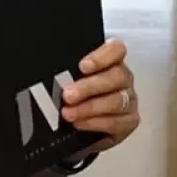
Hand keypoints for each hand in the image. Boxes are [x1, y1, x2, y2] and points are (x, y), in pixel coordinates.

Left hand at [61, 38, 139, 155]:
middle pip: (117, 76)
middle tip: (67, 95)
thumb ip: (64, 72)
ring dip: (90, 108)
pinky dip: (95, 123)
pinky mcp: (129, 120)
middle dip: (89, 87)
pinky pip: (117, 122)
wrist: (77, 126)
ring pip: (117, 100)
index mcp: (110, 60)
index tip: (82, 66)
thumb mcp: (66, 78)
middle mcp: (123, 77)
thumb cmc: (72, 94)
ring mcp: (129, 99)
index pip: (116, 49)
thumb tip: (47, 71)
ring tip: (68, 113)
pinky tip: (79, 123)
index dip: (102, 56)